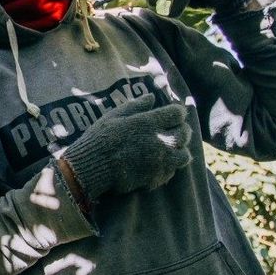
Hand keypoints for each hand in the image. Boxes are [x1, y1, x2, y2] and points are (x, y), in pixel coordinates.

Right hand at [59, 95, 191, 202]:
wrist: (90, 168)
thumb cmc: (99, 139)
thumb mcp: (114, 116)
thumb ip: (135, 105)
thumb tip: (152, 97)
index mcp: (149, 122)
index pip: (178, 114)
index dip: (177, 113)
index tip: (173, 115)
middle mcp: (159, 141)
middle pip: (185, 134)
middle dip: (182, 130)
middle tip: (174, 130)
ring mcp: (159, 161)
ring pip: (184, 155)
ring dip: (179, 150)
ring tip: (170, 149)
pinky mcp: (155, 177)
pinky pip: (172, 172)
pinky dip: (170, 167)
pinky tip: (160, 164)